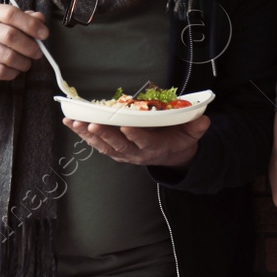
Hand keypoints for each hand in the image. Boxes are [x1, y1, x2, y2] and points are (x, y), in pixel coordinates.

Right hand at [0, 3, 45, 87]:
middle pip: (10, 35)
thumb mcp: (7, 23)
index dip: (31, 24)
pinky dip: (12, 72)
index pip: (11, 13)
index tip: (44, 34)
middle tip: (38, 53)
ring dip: (23, 62)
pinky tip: (14, 70)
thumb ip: (25, 19)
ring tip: (26, 63)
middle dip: (30, 46)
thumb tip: (40, 19)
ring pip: (6, 56)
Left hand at [64, 117, 207, 167]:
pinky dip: (83, 134)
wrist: (171, 156)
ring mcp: (123, 153)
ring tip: (74, 122)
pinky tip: (72, 123)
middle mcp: (136, 153)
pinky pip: (96, 143)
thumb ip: (196, 128)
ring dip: (88, 134)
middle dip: (105, 134)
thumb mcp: (192, 135)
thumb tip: (204, 120)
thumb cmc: (179, 139)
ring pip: (103, 145)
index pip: (144, 142)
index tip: (126, 126)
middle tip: (93, 124)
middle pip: (118, 145)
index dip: (135, 135)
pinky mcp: (113, 150)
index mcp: (155, 148)